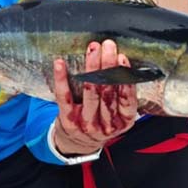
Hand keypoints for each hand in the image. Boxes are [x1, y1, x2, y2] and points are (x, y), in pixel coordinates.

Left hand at [52, 40, 136, 155]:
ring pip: (90, 91)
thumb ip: (124, 95)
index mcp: (123, 121)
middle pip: (108, 91)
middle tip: (108, 45)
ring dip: (91, 67)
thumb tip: (125, 63)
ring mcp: (86, 122)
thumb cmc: (103, 121)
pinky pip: (64, 96)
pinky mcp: (68, 119)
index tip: (123, 58)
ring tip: (93, 49)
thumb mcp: (119, 115)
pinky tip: (60, 63)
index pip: (127, 100)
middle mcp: (106, 124)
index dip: (126, 79)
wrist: (79, 143)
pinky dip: (62, 78)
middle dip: (108, 65)